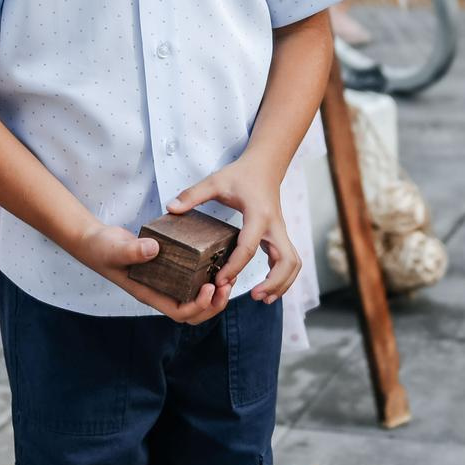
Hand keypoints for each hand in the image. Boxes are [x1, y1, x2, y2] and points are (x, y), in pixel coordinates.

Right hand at [70, 221, 231, 325]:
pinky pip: (190, 280)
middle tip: (226, 284)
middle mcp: (159, 292)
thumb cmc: (102, 249)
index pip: (180, 312)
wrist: (95, 241)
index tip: (208, 287)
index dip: (198, 305)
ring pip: (195, 299)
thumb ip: (133, 250)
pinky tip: (214, 261)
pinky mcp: (167, 269)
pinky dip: (205, 276)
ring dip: (214, 293)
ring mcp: (164, 282)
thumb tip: (155, 248)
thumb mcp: (116, 248)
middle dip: (213, 304)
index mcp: (150, 294)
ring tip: (226, 277)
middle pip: (193, 313)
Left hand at [168, 157, 298, 302]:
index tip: (221, 280)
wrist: (265, 165)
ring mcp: (281, 232)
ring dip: (283, 283)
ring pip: (294, 263)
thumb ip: (193, 194)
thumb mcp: (216, 181)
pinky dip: (284, 277)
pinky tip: (268, 289)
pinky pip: (290, 260)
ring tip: (264, 298)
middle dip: (274, 282)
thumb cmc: (241, 174)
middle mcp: (275, 226)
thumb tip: (170, 208)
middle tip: (255, 297)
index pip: (248, 248)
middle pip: (287, 261)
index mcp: (258, 216)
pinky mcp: (281, 235)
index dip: (234, 266)